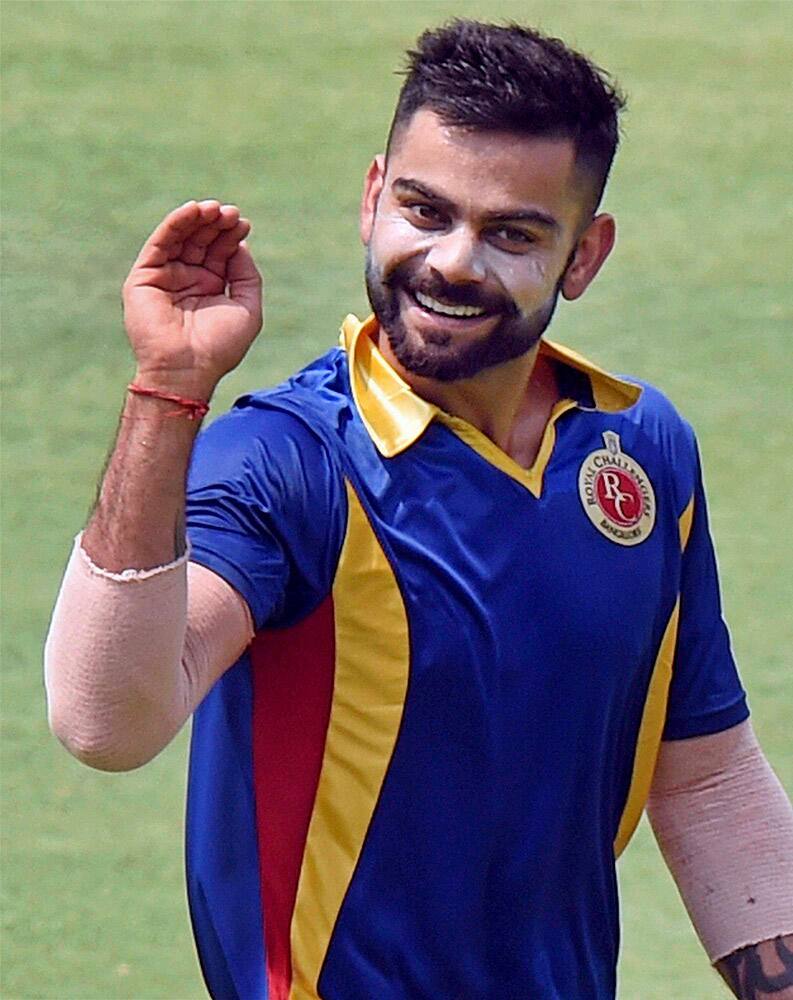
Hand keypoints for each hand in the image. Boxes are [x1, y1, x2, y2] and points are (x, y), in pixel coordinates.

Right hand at [123, 200, 262, 395]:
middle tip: (230, 213)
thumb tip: (240, 245)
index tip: (243, 223)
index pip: (221, 253)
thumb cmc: (220, 346)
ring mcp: (165, 277)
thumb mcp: (248, 308)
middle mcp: (187, 280)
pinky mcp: (144, 277)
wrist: (188, 368)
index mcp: (211, 288)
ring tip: (213, 209)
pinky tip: (191, 211)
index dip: (231, 236)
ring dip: (197, 219)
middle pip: (202, 241)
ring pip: (181, 238)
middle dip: (216, 224)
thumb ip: (247, 275)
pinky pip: (159, 243)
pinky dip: (175, 224)